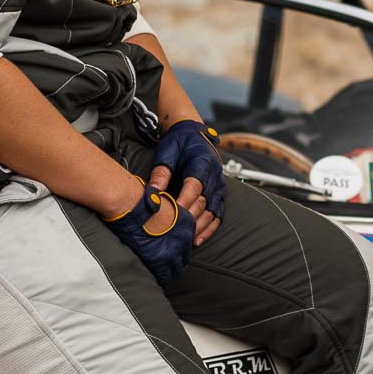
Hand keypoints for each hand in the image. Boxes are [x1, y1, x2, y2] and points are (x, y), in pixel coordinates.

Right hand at [105, 185, 195, 285]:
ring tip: (162, 278)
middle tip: (168, 270)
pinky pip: (165, 275)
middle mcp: (185, 238)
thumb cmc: (143, 202)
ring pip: (176, 269)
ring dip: (169, 273)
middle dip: (176, 264)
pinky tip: (157, 280)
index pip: (187, 243)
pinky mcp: (162, 259)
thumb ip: (167, 217)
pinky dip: (162, 278)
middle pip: (184, 258)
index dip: (179, 251)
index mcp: (187, 224)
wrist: (136, 206)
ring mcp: (175, 250)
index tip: (172, 256)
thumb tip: (160, 223)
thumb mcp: (164, 207)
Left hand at [149, 120, 224, 246]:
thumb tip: (153, 192)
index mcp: (202, 161)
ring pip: (213, 210)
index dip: (184, 200)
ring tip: (187, 240)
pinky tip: (198, 239)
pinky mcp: (219, 193)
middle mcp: (215, 174)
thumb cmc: (178, 143)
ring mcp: (219, 185)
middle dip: (190, 217)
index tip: (173, 214)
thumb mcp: (166, 153)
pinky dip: (210, 228)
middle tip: (176, 232)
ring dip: (200, 226)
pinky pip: (218, 214)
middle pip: (204, 200)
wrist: (192, 134)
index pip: (195, 185)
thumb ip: (161, 172)